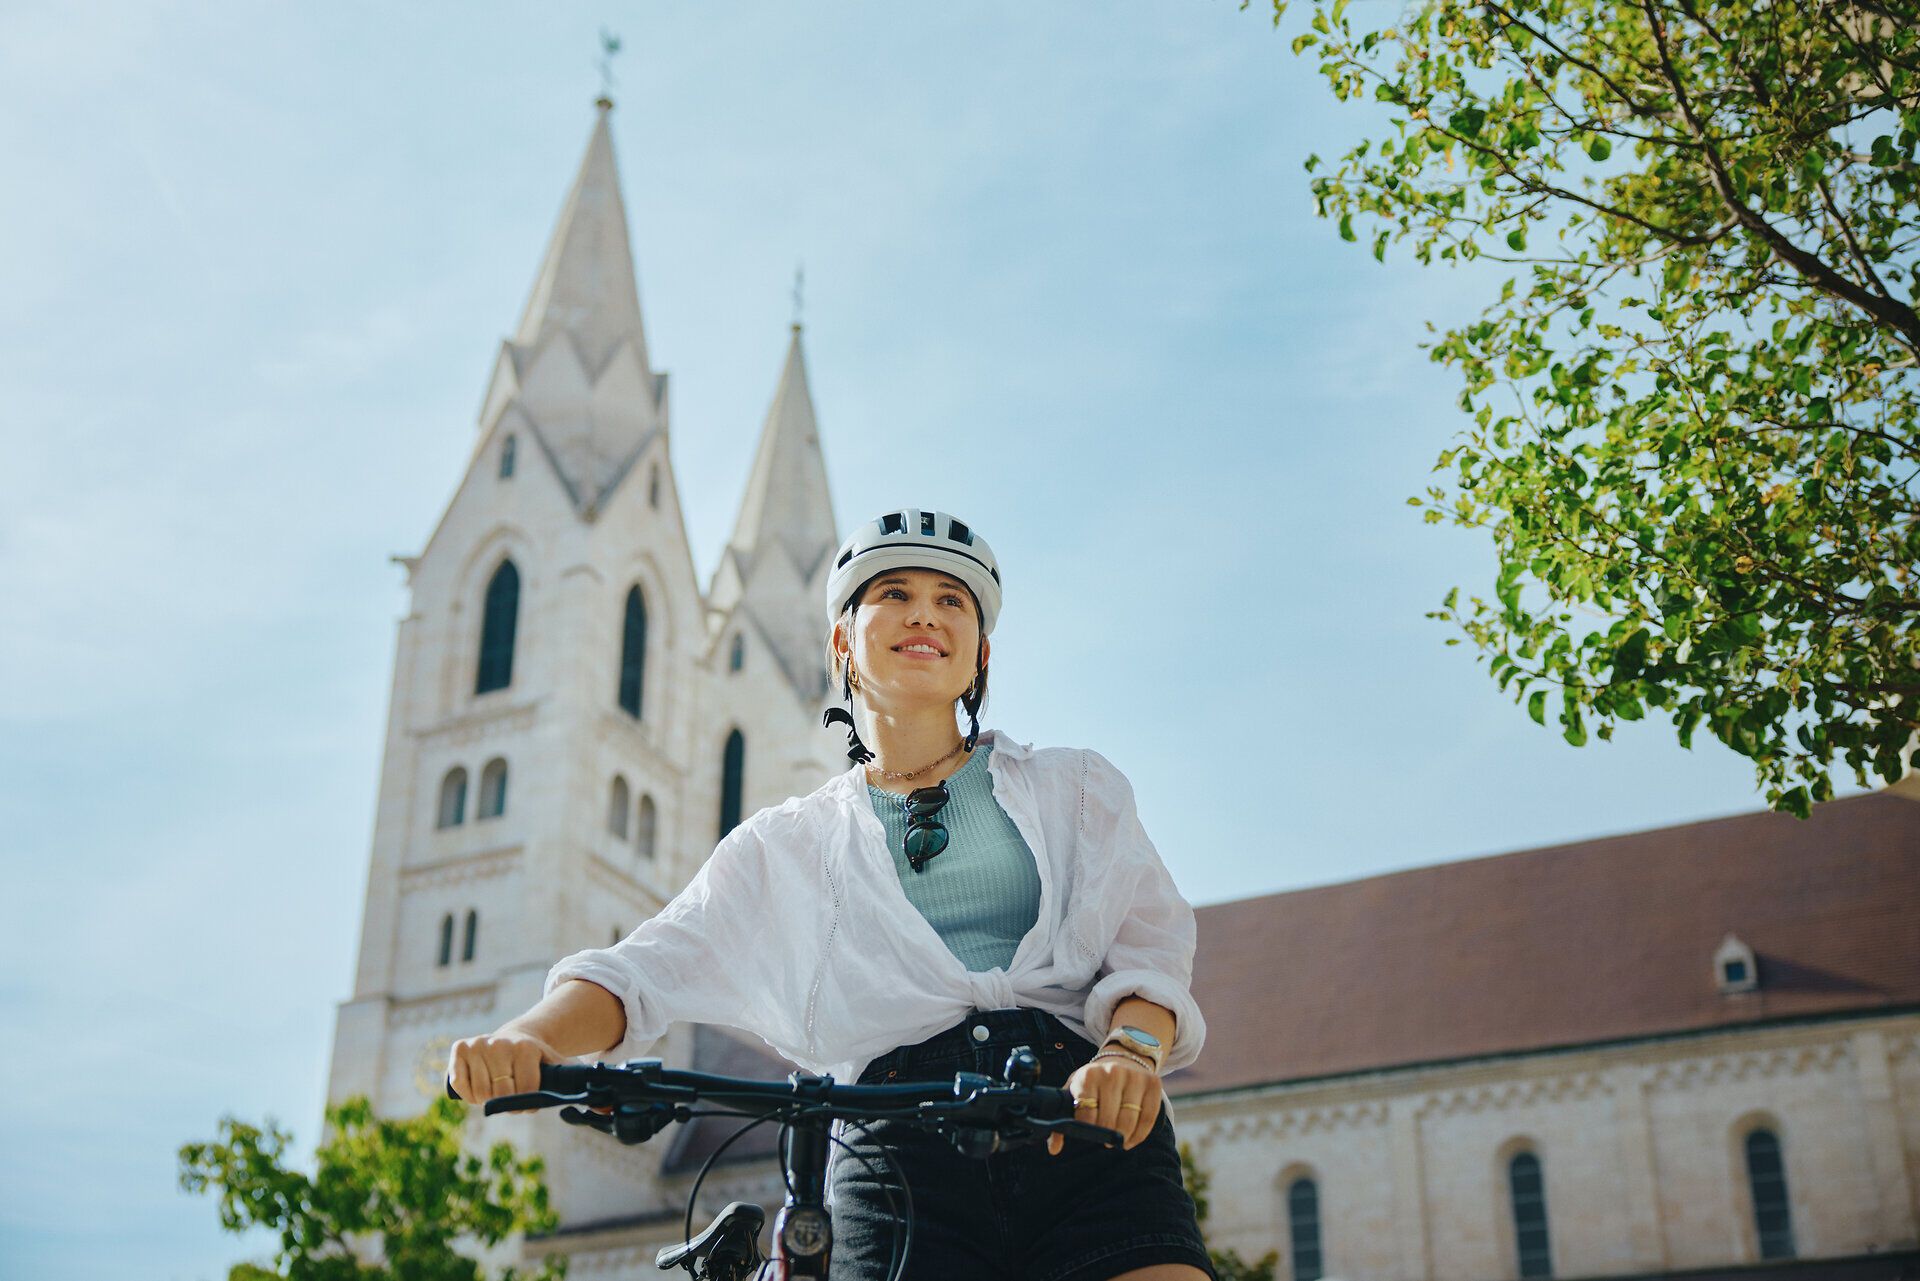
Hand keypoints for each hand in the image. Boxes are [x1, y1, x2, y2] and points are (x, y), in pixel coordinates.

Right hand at [447, 1028, 560, 1109]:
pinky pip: (459, 1085)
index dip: (528, 1103)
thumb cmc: (535, 1058)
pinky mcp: (460, 1048)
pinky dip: (468, 1095)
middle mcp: (500, 1044)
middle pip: (502, 1094)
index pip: (526, 1090)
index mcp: (525, 1048)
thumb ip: (570, 1077)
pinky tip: (479, 1088)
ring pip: (480, 1093)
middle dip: (508, 1104)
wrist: (514, 1037)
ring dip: (487, 1101)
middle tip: (512, 1100)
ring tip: (497, 1090)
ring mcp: (479, 1044)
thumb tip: (593, 1097)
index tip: (530, 1103)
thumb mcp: (554, 1063)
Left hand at [1047, 1052, 1161, 1155]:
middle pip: (1109, 1120)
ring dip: (1123, 1138)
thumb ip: (1061, 1118)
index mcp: (1088, 1075)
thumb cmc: (1094, 1081)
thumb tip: (1054, 1148)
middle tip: (1105, 1140)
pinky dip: (1140, 1135)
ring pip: (1129, 1121)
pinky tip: (1131, 1139)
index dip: (1087, 1129)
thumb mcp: (1074, 1091)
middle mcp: (1112, 1073)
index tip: (1089, 1133)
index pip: (1087, 1114)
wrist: (1123, 1057)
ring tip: (1118, 1141)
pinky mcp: (1153, 1083)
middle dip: (1106, 1136)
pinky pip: (1149, 1118)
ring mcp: (1134, 1077)